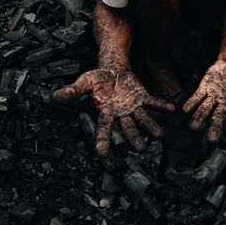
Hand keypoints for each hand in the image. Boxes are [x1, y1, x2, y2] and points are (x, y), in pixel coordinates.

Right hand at [53, 68, 174, 155]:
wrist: (111, 69)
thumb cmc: (97, 79)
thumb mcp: (84, 83)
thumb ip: (73, 91)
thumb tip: (54, 97)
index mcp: (105, 113)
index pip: (103, 129)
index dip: (103, 141)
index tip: (102, 155)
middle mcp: (121, 114)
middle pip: (128, 128)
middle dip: (135, 138)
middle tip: (141, 149)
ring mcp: (133, 107)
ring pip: (143, 119)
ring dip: (151, 127)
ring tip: (160, 135)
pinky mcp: (142, 98)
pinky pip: (153, 102)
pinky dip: (161, 105)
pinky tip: (172, 110)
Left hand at [183, 58, 225, 149]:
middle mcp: (225, 104)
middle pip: (220, 118)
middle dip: (215, 129)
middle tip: (211, 140)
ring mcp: (213, 97)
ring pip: (206, 110)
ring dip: (199, 118)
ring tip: (193, 127)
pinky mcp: (204, 88)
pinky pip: (197, 96)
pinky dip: (192, 102)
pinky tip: (185, 109)